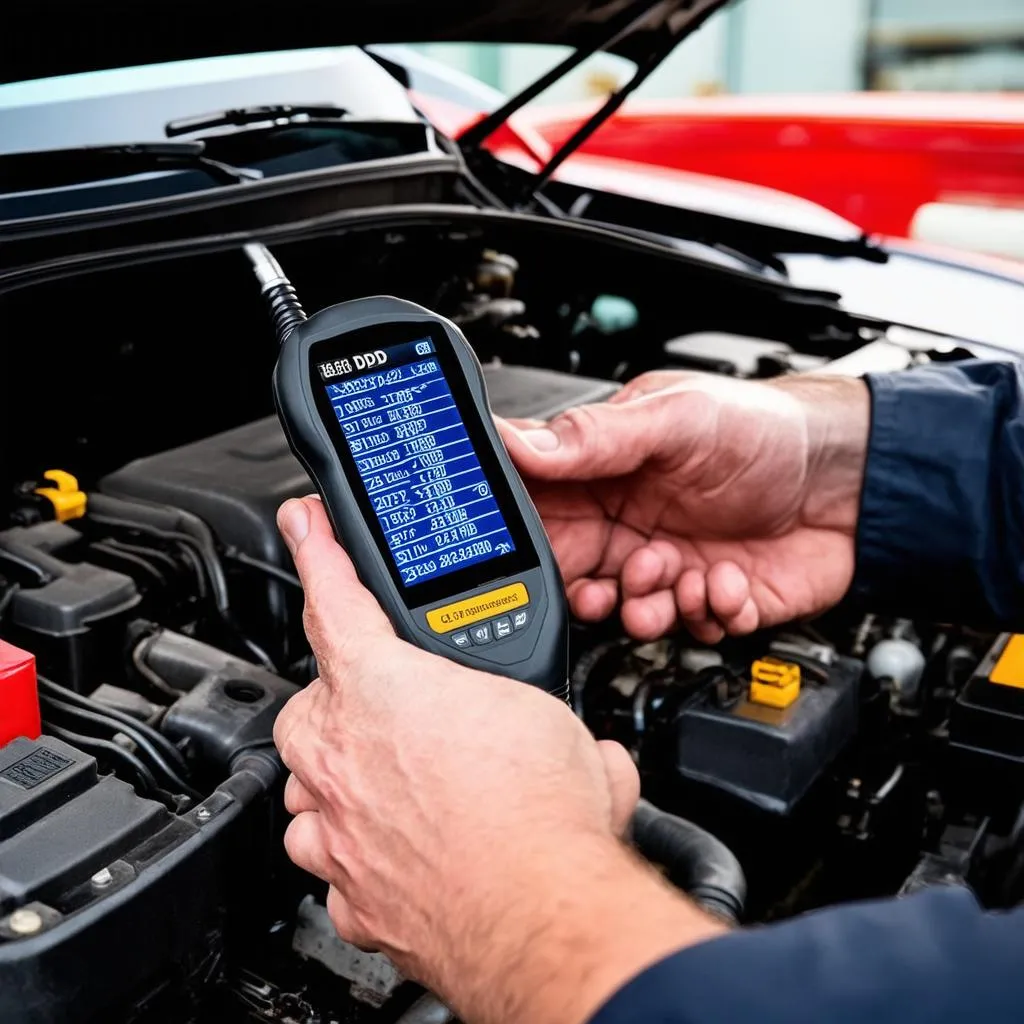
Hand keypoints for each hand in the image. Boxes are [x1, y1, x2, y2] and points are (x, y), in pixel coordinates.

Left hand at [274, 497, 719, 1023]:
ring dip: (349, 780)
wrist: (541, 914)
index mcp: (383, 688)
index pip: (335, 600)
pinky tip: (403, 849)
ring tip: (410, 786)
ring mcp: (337, 826)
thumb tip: (583, 743)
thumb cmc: (540, 812)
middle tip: (408, 716)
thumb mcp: (550, 721)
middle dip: (350, 703)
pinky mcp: (349, 890)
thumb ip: (543, 718)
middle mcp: (342, 755)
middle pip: (317, 706)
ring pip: (314, 785)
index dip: (317, 551)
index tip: (302, 524)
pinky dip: (358, 850)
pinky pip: (333, 857)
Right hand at [499, 371, 869, 643]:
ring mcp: (672, 567)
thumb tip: (518, 441)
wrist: (852, 475)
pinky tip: (727, 578)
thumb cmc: (766, 429)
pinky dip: (708, 615)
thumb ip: (596, 436)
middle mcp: (631, 526)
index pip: (541, 514)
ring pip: (630, 615)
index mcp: (607, 476)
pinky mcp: (713, 601)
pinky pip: (691, 630)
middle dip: (592, 591)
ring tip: (679, 576)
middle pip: (577, 578)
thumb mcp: (677, 417)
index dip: (531, 540)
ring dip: (650, 607)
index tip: (536, 554)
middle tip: (614, 583)